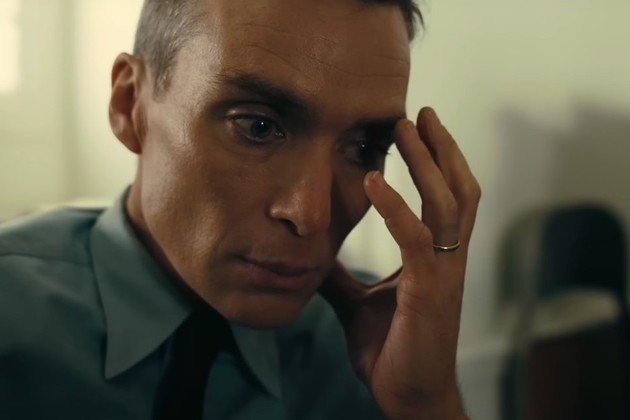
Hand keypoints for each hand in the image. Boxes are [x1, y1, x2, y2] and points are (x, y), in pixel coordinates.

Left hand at [320, 107, 479, 419]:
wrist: (406, 395)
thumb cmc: (389, 348)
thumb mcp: (356, 301)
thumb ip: (340, 273)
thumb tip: (309, 250)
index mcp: (434, 257)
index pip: (445, 197)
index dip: (437, 161)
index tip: (415, 128)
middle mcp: (447, 257)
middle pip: (458, 189)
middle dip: (441, 148)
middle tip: (420, 111)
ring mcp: (443, 273)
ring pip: (447, 204)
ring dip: (427, 162)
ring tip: (407, 127)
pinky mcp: (429, 292)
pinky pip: (416, 239)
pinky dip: (396, 207)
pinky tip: (373, 180)